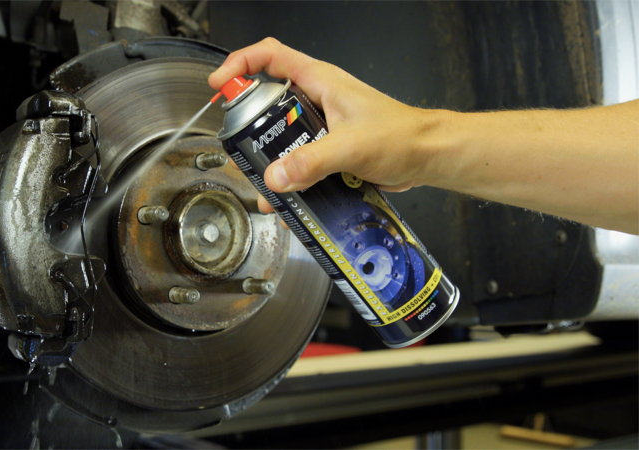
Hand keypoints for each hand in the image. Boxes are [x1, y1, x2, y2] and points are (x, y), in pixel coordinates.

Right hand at [209, 38, 437, 213]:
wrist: (427, 158)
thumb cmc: (401, 136)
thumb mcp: (352, 146)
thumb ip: (312, 161)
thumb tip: (274, 177)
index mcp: (319, 81)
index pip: (269, 56)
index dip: (240, 64)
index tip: (219, 86)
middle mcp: (315, 100)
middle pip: (267, 101)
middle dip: (247, 125)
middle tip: (236, 148)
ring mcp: (320, 126)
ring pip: (280, 137)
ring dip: (267, 161)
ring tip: (261, 186)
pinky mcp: (326, 150)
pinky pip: (297, 161)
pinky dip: (287, 179)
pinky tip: (284, 201)